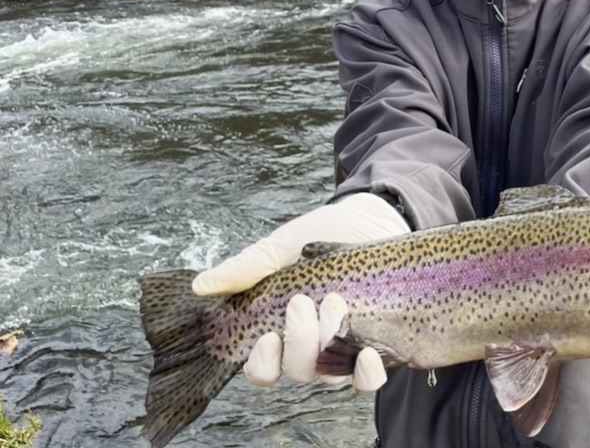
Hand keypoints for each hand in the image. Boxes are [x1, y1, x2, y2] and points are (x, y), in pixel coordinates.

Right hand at [192, 192, 410, 388]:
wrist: (374, 217)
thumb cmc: (323, 232)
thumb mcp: (282, 245)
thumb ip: (248, 268)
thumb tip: (202, 287)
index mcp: (282, 328)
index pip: (262, 368)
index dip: (262, 363)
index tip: (267, 336)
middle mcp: (312, 346)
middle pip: (296, 371)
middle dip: (299, 342)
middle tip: (304, 302)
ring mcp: (345, 347)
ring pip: (329, 376)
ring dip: (329, 346)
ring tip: (336, 304)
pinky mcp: (379, 345)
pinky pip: (369, 379)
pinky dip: (367, 375)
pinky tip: (368, 353)